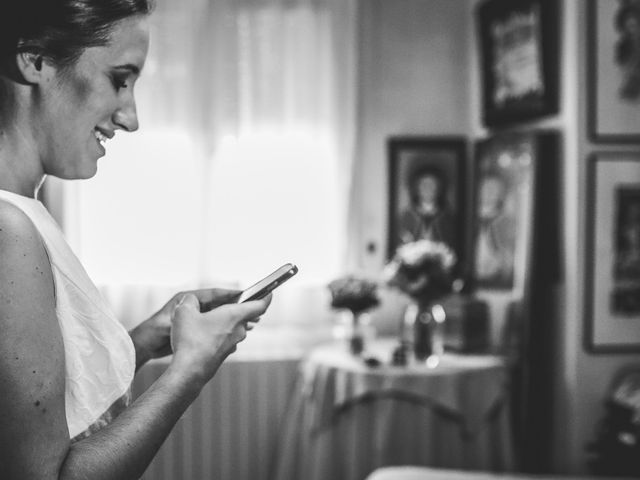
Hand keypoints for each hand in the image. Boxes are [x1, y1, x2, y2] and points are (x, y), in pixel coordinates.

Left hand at [128, 288, 242, 367]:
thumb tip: (209, 306)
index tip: (247, 295)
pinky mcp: (195, 331)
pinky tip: (235, 335)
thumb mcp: (175, 317)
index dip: (231, 294)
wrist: (146, 346)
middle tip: (254, 310)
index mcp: (189, 299)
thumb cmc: (157, 331)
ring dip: (233, 320)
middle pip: (220, 305)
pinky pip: (215, 328)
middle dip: (236, 308)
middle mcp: (193, 307)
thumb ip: (191, 310)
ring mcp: (195, 319)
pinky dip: (225, 329)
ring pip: (219, 317)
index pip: (215, 294)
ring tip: (250, 323)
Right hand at [169, 293, 271, 379]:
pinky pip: (225, 338)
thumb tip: (191, 300)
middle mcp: (238, 330)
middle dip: (237, 307)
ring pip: (234, 327)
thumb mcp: (184, 312)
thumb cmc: (190, 341)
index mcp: (235, 315)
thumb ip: (189, 301)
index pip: (260, 305)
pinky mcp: (224, 353)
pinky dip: (218, 333)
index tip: (269, 293)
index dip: (266, 297)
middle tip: (226, 301)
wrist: (189, 372)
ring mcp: (233, 343)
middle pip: (245, 315)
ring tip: (206, 317)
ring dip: (225, 321)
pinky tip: (202, 334)